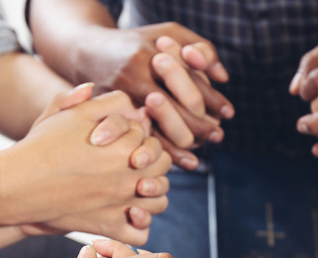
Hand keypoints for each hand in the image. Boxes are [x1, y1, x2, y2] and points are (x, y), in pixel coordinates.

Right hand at [3, 89, 171, 245]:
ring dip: (152, 195)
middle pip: (163, 166)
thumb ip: (95, 101)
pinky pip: (142, 234)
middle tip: (133, 164)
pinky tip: (128, 215)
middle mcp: (128, 174)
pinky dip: (140, 227)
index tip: (119, 142)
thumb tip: (114, 96)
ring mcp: (121, 203)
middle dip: (152, 163)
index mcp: (123, 145)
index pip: (151, 138)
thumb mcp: (66, 114)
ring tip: (135, 189)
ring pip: (159, 201)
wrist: (16, 184)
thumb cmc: (40, 146)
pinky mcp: (109, 226)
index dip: (139, 138)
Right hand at [85, 23, 232, 169]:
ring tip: (203, 149)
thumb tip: (222, 78)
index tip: (229, 113)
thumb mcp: (171, 34)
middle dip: (203, 125)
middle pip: (178, 110)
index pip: (192, 84)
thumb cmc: (139, 42)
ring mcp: (123, 100)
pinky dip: (167, 154)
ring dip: (187, 144)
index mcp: (152, 58)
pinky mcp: (113, 117)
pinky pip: (144, 140)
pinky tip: (188, 162)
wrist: (88, 52)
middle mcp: (136, 79)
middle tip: (219, 135)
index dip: (213, 101)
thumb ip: (201, 50)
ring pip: (160, 131)